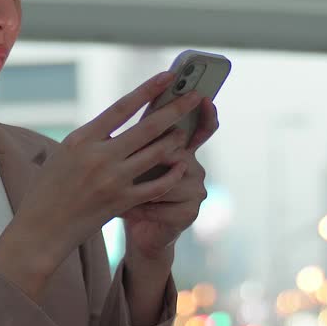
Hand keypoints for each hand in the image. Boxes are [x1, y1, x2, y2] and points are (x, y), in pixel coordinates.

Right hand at [0, 72, 205, 277]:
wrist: (40, 229)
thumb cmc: (49, 189)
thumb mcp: (65, 154)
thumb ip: (93, 138)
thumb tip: (120, 122)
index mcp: (81, 139)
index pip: (122, 107)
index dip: (148, 89)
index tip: (168, 76)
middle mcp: (98, 156)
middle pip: (147, 127)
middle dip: (175, 109)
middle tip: (195, 97)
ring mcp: (112, 180)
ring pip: (156, 154)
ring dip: (174, 141)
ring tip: (183, 133)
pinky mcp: (121, 202)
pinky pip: (157, 185)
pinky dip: (172, 174)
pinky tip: (181, 166)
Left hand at [122, 97, 219, 259]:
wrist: (137, 228)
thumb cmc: (132, 187)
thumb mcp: (135, 157)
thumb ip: (141, 134)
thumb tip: (136, 101)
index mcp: (184, 149)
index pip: (202, 127)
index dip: (206, 113)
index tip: (203, 97)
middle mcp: (195, 167)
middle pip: (179, 151)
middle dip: (155, 156)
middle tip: (132, 161)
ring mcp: (196, 190)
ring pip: (171, 179)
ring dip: (141, 187)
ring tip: (119, 191)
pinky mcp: (189, 213)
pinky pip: (162, 204)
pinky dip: (139, 207)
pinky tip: (124, 210)